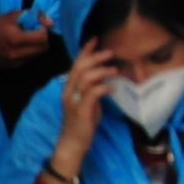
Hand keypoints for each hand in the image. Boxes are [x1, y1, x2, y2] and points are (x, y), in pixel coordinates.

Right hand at [0, 11, 51, 67]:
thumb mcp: (12, 15)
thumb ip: (33, 16)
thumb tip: (51, 23)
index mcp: (16, 39)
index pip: (43, 38)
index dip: (45, 30)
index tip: (39, 26)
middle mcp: (16, 54)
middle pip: (43, 48)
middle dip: (44, 38)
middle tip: (36, 32)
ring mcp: (14, 63)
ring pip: (38, 54)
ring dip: (38, 46)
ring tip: (28, 39)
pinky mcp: (13, 67)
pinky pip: (30, 59)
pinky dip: (31, 52)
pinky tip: (22, 46)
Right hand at [52, 39, 116, 179]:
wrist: (72, 144)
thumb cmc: (82, 122)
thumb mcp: (87, 101)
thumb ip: (92, 87)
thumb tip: (105, 74)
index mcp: (69, 88)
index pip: (75, 64)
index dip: (85, 51)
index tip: (95, 39)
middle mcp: (69, 92)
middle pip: (80, 67)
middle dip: (96, 57)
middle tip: (111, 53)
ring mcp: (74, 101)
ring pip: (86, 78)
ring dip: (102, 71)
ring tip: (115, 71)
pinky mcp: (82, 111)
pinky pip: (92, 93)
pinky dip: (104, 88)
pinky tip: (112, 89)